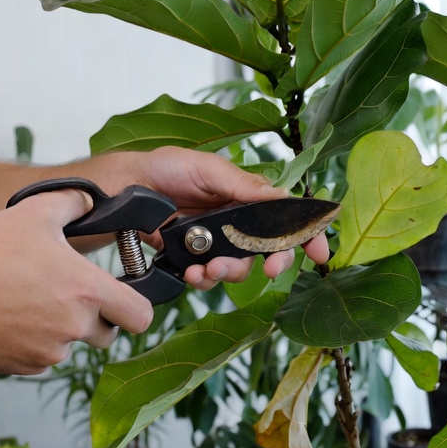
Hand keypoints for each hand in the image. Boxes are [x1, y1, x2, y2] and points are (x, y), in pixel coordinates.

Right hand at [0, 189, 151, 373]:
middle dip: (97, 318)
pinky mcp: (24, 366)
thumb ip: (72, 203)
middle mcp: (75, 327)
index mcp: (87, 291)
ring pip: (71, 345)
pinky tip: (10, 319)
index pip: (141, 316)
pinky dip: (34, 343)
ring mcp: (50, 351)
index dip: (137, 307)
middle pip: (108, 334)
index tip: (123, 297)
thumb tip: (89, 200)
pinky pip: (42, 357)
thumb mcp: (33, 213)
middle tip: (69, 295)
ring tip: (29, 300)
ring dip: (61, 329)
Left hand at [129, 147, 330, 289]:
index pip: (286, 217)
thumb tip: (282, 198)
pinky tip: (193, 272)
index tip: (319, 253)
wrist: (126, 187)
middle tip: (270, 269)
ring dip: (230, 272)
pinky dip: (204, 279)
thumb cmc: (166, 168)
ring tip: (210, 267)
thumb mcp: (207, 168)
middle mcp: (237, 222)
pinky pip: (210, 278)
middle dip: (274, 262)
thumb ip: (243, 185)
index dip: (307, 235)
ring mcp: (217, 243)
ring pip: (240, 269)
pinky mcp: (194, 259)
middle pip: (270, 250)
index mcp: (247, 196)